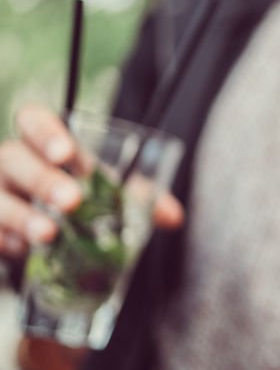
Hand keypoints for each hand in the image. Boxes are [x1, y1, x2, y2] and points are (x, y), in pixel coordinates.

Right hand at [0, 104, 184, 261]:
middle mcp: (12, 163)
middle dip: (42, 179)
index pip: (31, 119)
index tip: (66, 152)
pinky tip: (22, 250)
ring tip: (48, 234)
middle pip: (13, 157)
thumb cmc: (78, 199)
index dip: (44, 130)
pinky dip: (5, 240)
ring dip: (22, 216)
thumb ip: (140, 197)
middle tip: (72, 201)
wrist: (42, 234)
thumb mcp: (108, 193)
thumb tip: (173, 216)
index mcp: (43, 144)